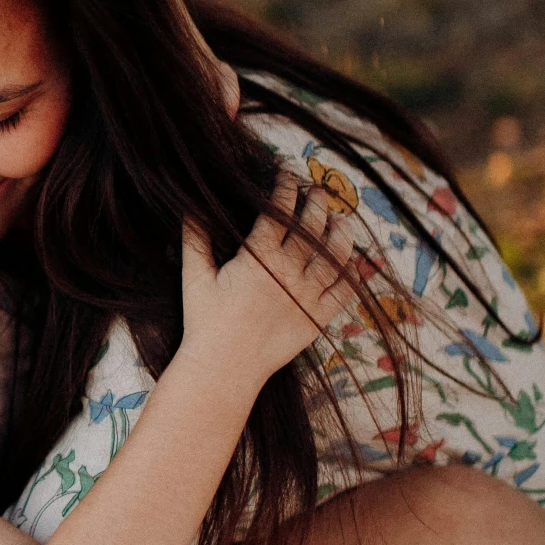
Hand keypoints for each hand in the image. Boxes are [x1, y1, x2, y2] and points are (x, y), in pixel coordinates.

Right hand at [181, 173, 354, 382]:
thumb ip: (196, 239)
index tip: (286, 176)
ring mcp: (307, 296)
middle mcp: (288, 273)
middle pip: (310, 228)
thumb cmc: (205, 323)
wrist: (224, 368)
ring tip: (341, 220)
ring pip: (334, 255)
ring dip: (341, 233)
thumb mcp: (195, 277)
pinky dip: (351, 274)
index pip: (277, 213)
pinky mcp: (317, 318)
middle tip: (318, 190)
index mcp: (258, 259)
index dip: (284, 190)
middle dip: (316, 203)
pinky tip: (352, 262)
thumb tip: (191, 206)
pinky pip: (343, 292)